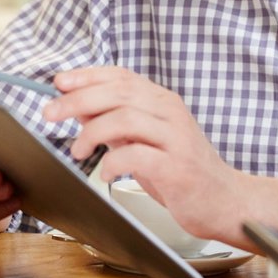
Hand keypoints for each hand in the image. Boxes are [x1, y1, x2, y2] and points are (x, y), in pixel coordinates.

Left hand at [44, 66, 243, 242]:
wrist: (226, 201)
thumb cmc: (183, 171)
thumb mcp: (147, 140)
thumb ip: (118, 122)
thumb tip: (79, 107)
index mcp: (163, 102)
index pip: (121, 76)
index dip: (87, 76)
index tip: (59, 82)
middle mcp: (171, 113)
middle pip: (118, 93)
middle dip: (77, 100)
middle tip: (50, 113)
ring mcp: (176, 139)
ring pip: (125, 118)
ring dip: (92, 132)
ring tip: (78, 149)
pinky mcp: (177, 167)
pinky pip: (137, 155)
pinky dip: (113, 162)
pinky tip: (105, 172)